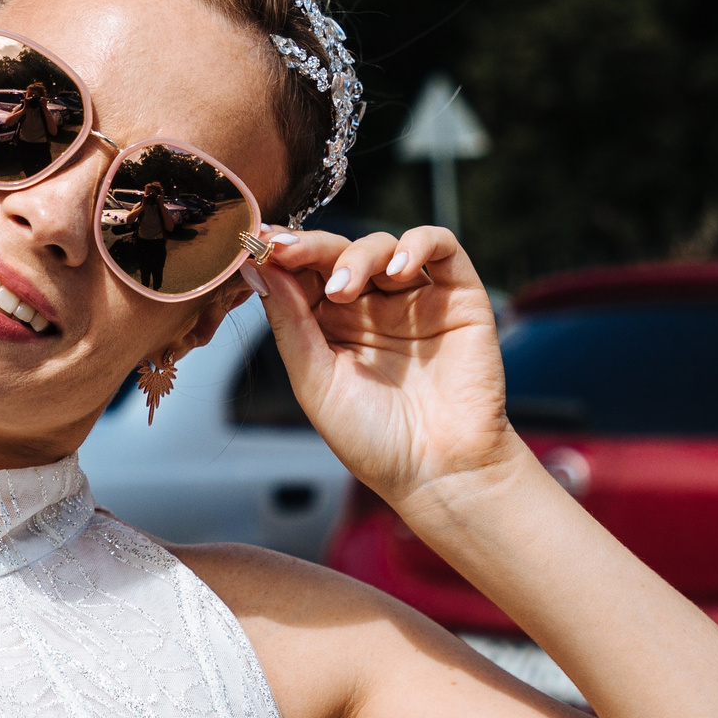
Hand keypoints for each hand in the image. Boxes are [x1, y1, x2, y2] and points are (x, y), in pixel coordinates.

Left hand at [250, 225, 521, 506]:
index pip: (303, 273)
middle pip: (338, 252)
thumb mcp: (315, 380)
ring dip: (357, 257)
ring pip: (383, 246)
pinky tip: (397, 270)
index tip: (257, 244)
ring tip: (343, 290)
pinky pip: (441, 247)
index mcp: (331, 326)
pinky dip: (417, 244)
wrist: (439, 472)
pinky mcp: (459, 296)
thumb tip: (259, 268)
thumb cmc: (373, 438)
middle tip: (286, 251)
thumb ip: (290, 322)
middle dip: (310, 247)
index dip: (281, 256)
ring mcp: (415, 299)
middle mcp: (372, 307)